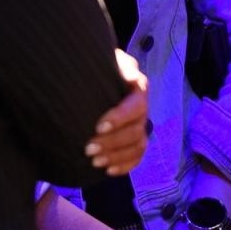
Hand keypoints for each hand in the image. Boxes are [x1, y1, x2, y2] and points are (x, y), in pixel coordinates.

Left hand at [86, 50, 149, 174]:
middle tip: (88, 149)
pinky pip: (137, 157)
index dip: (120, 118)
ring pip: (137, 146)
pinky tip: (108, 171)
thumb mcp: (106, 58)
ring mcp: (140, 125)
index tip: (99, 126)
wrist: (94, 76)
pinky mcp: (134, 140)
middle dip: (113, 142)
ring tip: (95, 162)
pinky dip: (125, 165)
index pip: (136, 106)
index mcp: (137, 87)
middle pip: (136, 130)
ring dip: (117, 156)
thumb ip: (113, 62)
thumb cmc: (98, 66)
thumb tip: (124, 72)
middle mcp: (142, 108)